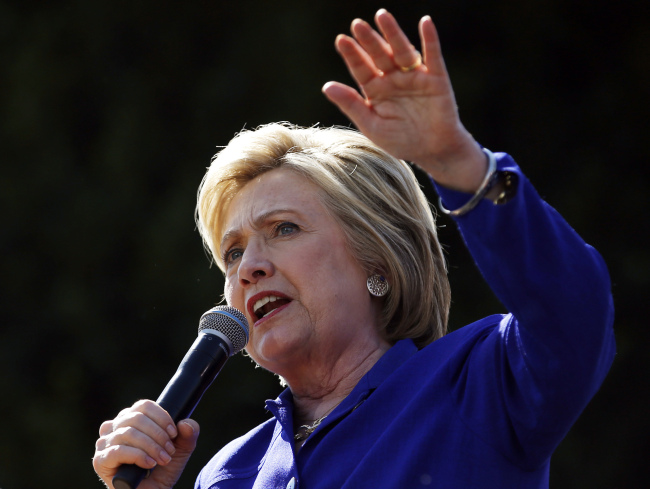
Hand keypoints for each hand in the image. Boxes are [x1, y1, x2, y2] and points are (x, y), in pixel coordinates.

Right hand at [93, 400, 199, 488]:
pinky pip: (117, 451)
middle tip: (170, 451)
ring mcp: (104, 444)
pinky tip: (149, 464)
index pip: (143, 406)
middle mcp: (113, 428)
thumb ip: (189, 434)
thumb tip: (186, 423)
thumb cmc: (162, 470)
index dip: (161, 417)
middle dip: (158, 434)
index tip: (174, 433)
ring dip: (151, 446)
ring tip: (163, 459)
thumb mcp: (181, 450)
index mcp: (129, 419)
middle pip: (136, 418)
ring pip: (127, 433)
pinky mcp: (100, 461)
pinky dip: (137, 456)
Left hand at [323, 9, 485, 191]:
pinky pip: (433, 56)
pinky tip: (425, 22)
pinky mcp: (436, 79)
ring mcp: (415, 77)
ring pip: (402, 51)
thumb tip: (326, 85)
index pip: (361, 69)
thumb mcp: (371, 125)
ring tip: (381, 16)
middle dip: (369, 40)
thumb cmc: (400, 141)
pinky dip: (430, 40)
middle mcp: (393, 79)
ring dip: (393, 33)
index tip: (341, 40)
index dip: (352, 55)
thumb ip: (351, 104)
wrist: (433, 152)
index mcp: (376, 90)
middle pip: (379, 55)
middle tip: (357, 24)